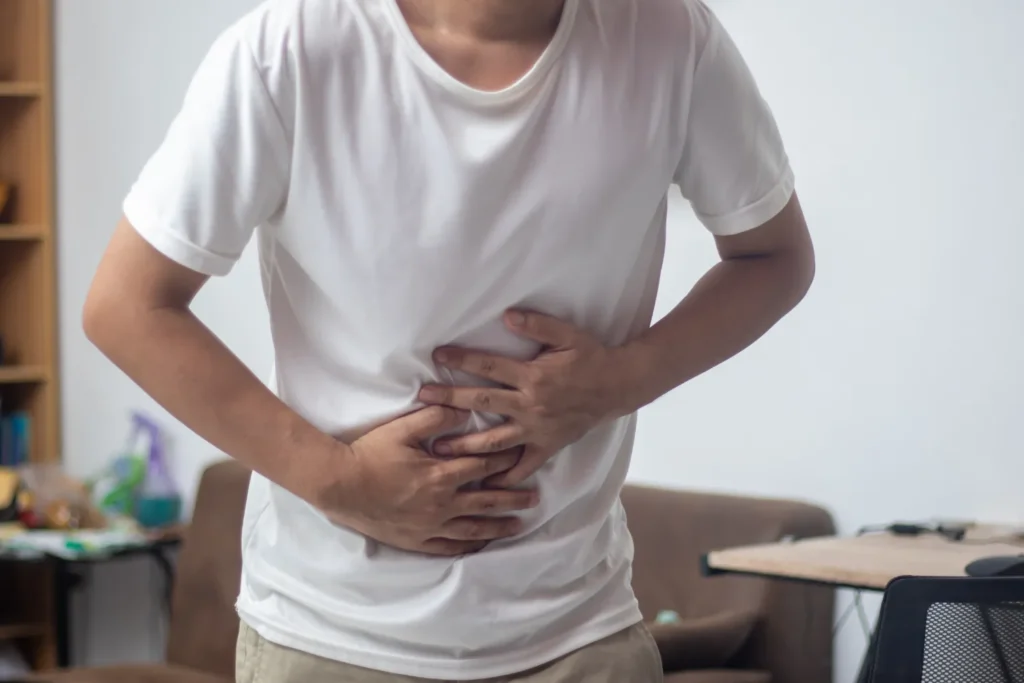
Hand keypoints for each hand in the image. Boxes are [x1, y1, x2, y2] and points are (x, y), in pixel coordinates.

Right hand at [322, 406, 538, 556]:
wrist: (339, 485)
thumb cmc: (370, 454)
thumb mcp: (402, 428)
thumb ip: (436, 417)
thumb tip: (464, 410)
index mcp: (441, 475)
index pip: (483, 468)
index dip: (504, 461)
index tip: (522, 458)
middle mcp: (442, 504)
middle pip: (486, 502)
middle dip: (512, 499)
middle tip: (535, 499)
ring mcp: (429, 526)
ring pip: (472, 529)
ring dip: (498, 526)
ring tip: (518, 526)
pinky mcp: (415, 540)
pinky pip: (448, 547)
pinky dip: (467, 547)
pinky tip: (480, 546)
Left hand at [418, 310, 624, 487]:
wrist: (618, 385)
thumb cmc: (591, 357)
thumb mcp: (568, 335)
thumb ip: (538, 325)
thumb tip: (507, 316)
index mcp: (533, 377)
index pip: (489, 367)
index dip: (462, 359)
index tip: (438, 356)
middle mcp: (531, 405)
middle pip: (483, 402)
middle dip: (450, 400)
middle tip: (423, 400)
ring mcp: (538, 429)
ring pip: (496, 441)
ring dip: (466, 445)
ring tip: (440, 450)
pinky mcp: (548, 445)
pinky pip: (524, 465)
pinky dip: (506, 477)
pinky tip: (486, 485)